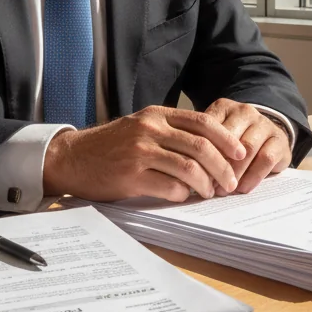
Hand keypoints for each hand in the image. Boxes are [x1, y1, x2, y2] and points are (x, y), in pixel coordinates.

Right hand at [44, 106, 246, 201]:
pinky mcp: (131, 176)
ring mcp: (140, 152)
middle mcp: (150, 129)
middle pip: (201, 146)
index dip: (226, 138)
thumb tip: (209, 150)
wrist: (72, 158)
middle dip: (223, 166)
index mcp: (156, 114)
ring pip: (189, 168)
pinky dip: (183, 194)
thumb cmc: (110, 146)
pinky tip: (184, 197)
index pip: (202, 122)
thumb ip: (170, 132)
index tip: (240, 153)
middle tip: (231, 181)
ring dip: (206, 184)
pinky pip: (169, 187)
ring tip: (210, 193)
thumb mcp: (140, 127)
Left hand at [203, 99, 290, 193]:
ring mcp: (264, 124)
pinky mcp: (280, 140)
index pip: (210, 127)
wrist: (268, 135)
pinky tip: (243, 189)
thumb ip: (203, 145)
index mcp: (224, 107)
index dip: (202, 152)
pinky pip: (266, 159)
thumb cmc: (234, 139)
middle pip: (229, 139)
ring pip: (248, 149)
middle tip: (208, 186)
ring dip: (235, 173)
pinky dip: (253, 176)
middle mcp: (245, 111)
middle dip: (218, 165)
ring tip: (224, 190)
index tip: (195, 173)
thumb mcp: (216, 135)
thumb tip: (186, 169)